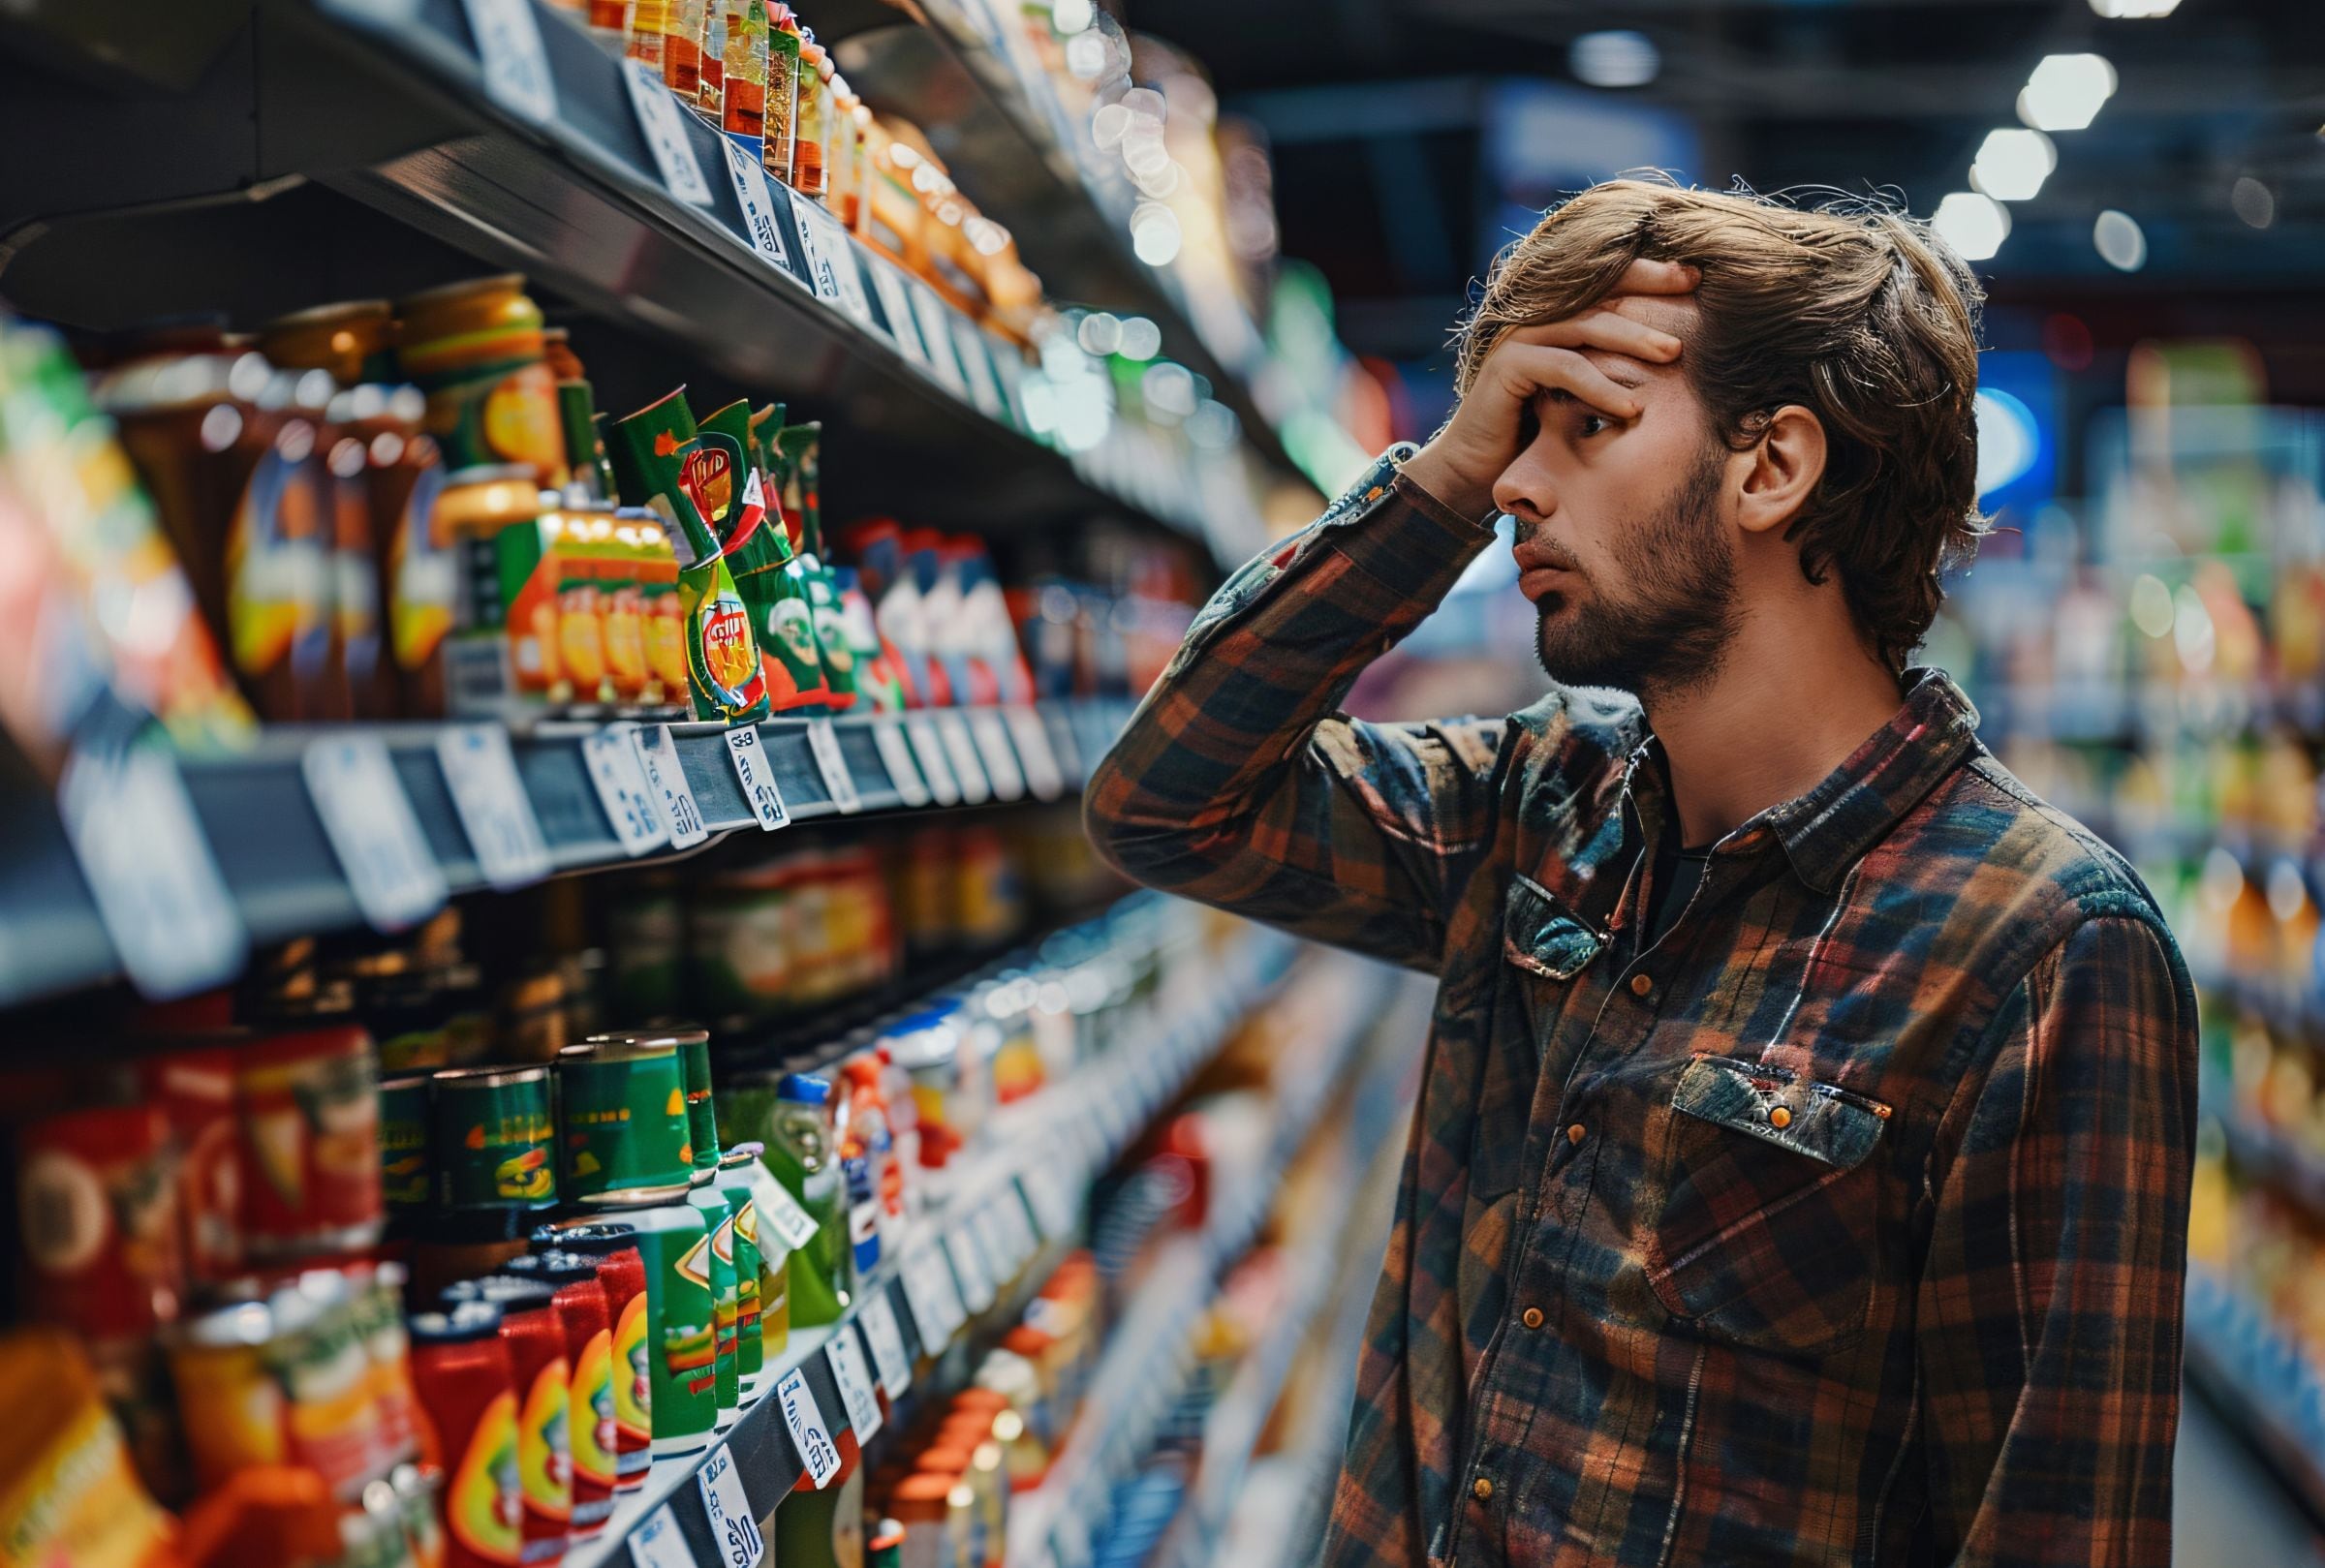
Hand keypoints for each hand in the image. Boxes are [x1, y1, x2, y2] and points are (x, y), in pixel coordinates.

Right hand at [1402, 259, 1696, 518]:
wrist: (1477, 467)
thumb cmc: (1534, 433)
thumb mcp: (1581, 394)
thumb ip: (1608, 366)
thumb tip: (1670, 353)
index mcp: (1555, 318)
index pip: (1606, 282)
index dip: (1649, 273)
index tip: (1695, 277)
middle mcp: (1536, 319)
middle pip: (1599, 291)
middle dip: (1650, 287)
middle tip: (1694, 291)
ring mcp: (1518, 340)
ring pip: (1586, 325)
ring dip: (1634, 338)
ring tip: (1673, 353)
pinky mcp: (1507, 367)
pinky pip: (1564, 368)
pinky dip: (1600, 386)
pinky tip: (1630, 407)